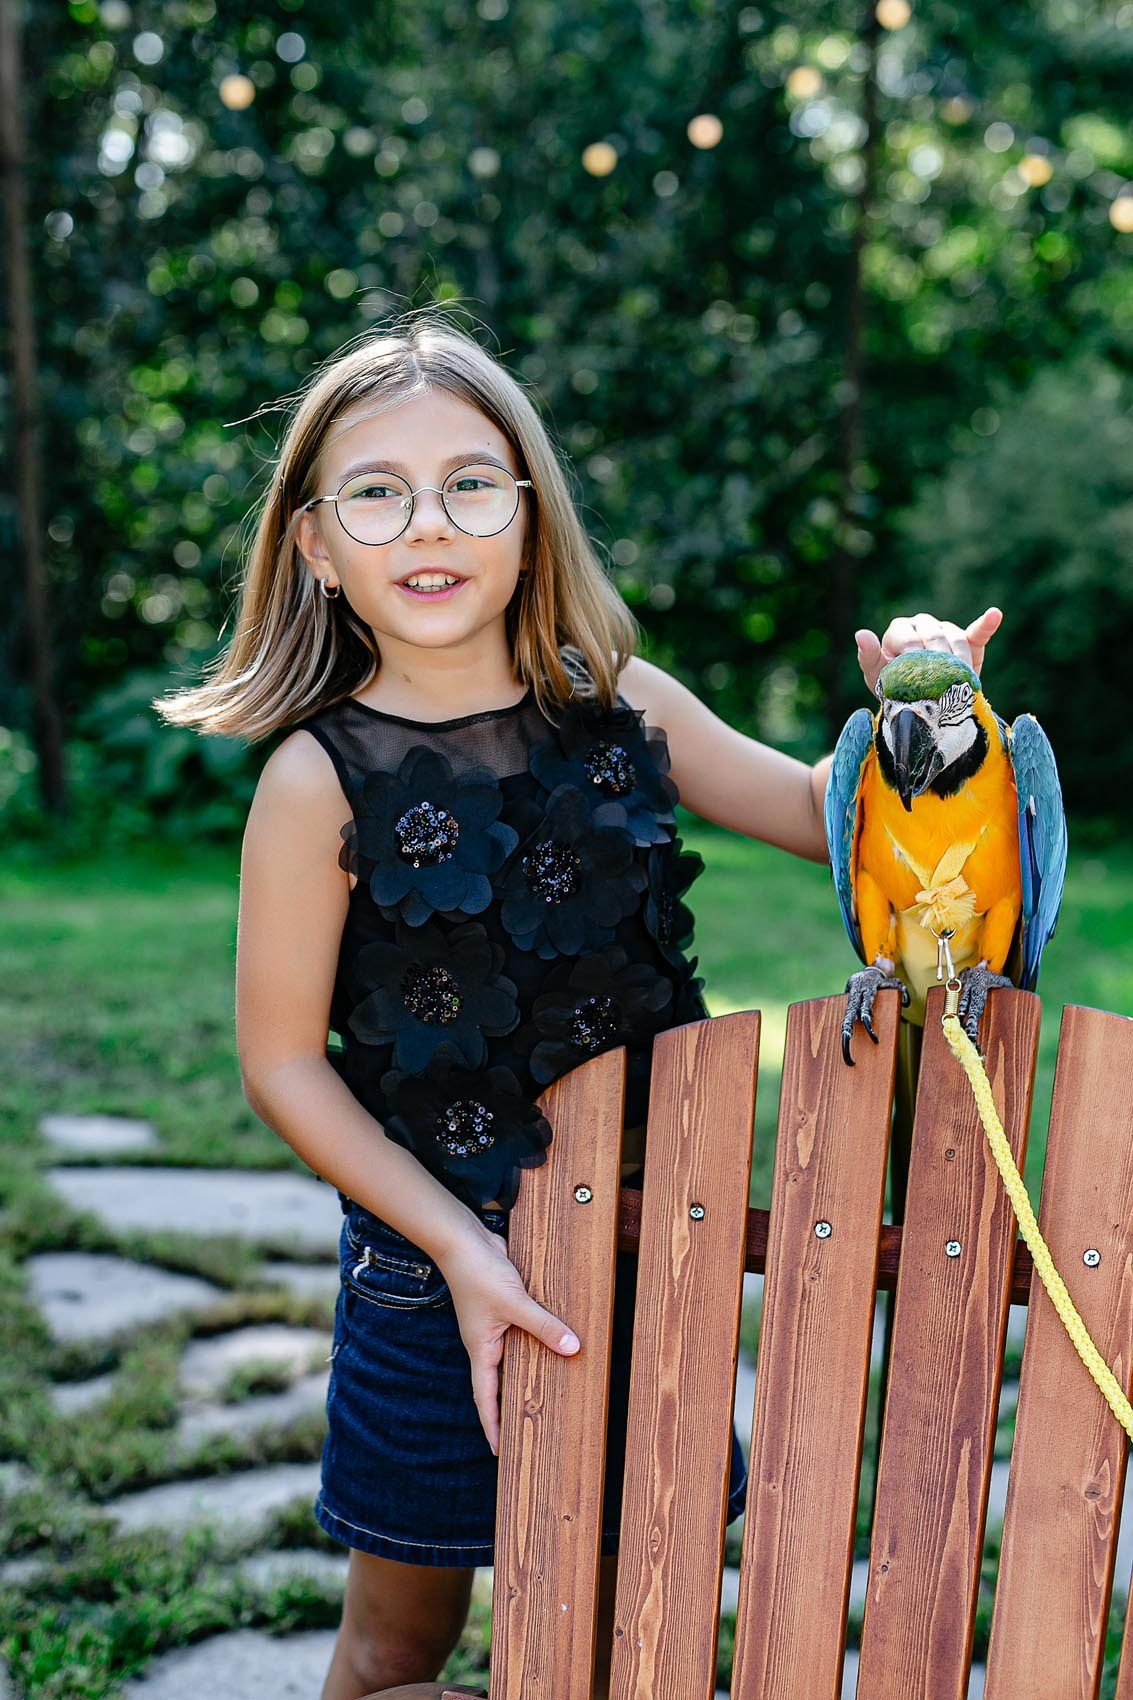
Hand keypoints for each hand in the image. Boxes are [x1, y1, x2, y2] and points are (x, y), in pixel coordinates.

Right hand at [439, 1224, 579, 1454]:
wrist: (463, 1241)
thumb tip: (572, 1347)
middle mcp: (486, 1343)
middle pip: (499, 1384)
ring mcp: (494, 1326)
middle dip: (510, 1409)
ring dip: (526, 1375)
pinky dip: (534, 1342)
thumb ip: (543, 1325)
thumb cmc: (478, 1274)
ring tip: (547, 1394)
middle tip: (529, 1432)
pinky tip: (552, 1343)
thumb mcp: (514, 1303)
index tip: (499, 1453)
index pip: (486, 1399)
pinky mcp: (504, 1308)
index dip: (492, 1426)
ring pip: (512, 1359)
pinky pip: (521, 1332)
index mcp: (481, 1350)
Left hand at [855, 607, 1002, 695]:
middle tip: (941, 683)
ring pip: (955, 639)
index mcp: (900, 629)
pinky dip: (987, 623)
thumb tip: (861, 633)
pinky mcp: (968, 640)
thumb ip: (868, 655)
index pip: (908, 638)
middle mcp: (923, 624)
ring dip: (959, 661)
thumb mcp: (876, 675)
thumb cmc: (892, 684)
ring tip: (960, 682)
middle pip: (933, 637)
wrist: (918, 698)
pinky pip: (978, 631)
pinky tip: (994, 614)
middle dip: (937, 660)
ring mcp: (946, 630)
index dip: (913, 658)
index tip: (916, 679)